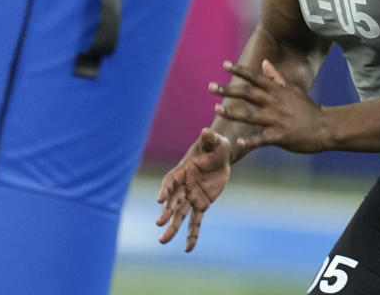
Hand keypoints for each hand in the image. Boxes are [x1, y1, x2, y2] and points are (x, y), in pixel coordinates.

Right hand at [156, 128, 230, 251]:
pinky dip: (192, 234)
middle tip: (159, 223)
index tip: (160, 199)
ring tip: (163, 241)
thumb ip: (210, 138)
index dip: (166, 189)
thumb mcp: (215, 141)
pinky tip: (188, 249)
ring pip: (180, 215)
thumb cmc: (215, 146)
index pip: (171, 181)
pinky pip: (196, 222)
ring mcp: (191, 197)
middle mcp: (183, 186)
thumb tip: (206, 130)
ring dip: (172, 227)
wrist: (220, 157)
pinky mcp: (201, 205)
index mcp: (182, 170)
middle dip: (166, 212)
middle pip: (173, 201)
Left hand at [210, 59, 329, 153]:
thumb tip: (263, 62)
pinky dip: (250, 141)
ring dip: (233, 113)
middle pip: (248, 94)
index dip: (239, 71)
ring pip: (250, 115)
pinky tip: (238, 142)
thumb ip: (276, 77)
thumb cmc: (307, 108)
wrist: (325, 127)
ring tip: (217, 109)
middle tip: (210, 87)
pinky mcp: (280, 136)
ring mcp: (277, 119)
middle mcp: (274, 103)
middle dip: (228, 90)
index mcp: (277, 91)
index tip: (224, 64)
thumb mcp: (292, 89)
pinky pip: (262, 139)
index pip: (255, 78)